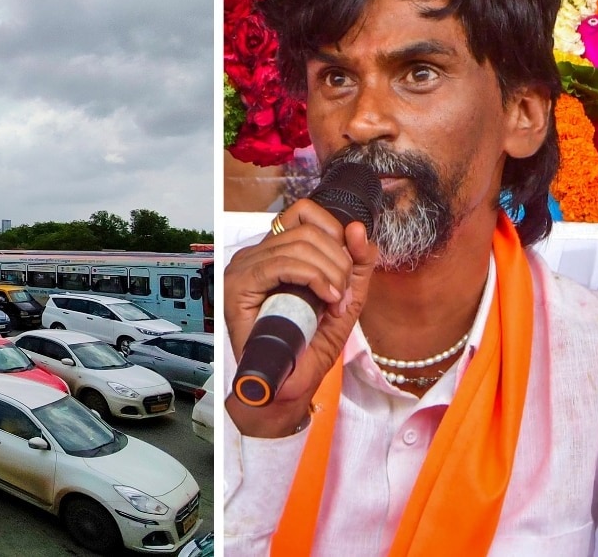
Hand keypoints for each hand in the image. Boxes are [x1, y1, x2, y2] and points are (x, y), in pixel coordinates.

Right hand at [224, 199, 377, 436]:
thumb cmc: (307, 346)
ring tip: (333, 303)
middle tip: (342, 296)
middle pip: (307, 229)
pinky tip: (324, 298)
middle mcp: (255, 255)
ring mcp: (243, 268)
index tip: (347, 268)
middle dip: (338, 262)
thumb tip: (359, 230)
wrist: (286, 384)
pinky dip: (312, 277)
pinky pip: (281, 263)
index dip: (334, 231)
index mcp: (275, 252)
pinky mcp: (238, 284)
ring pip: (298, 245)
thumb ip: (357, 266)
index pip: (304, 213)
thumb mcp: (344, 299)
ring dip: (329, 274)